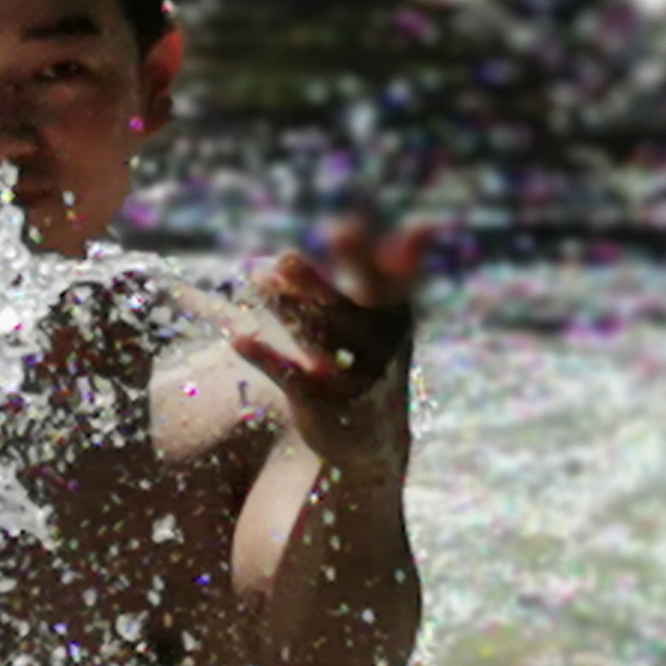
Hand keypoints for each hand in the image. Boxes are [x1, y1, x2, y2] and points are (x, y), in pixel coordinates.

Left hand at [232, 218, 425, 478]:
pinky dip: (266, 357)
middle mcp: (380, 344)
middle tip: (289, 254)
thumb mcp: (389, 315)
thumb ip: (399, 270)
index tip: (355, 227)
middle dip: (319, 283)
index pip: (391, 280)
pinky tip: (240, 340)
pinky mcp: (323, 402)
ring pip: (318, 337)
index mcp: (396, 313)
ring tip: (259, 275)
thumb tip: (426, 227)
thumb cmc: (373, 355)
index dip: (379, 258)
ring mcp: (353, 375)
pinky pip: (292, 375)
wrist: (373, 438)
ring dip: (289, 307)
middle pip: (347, 308)